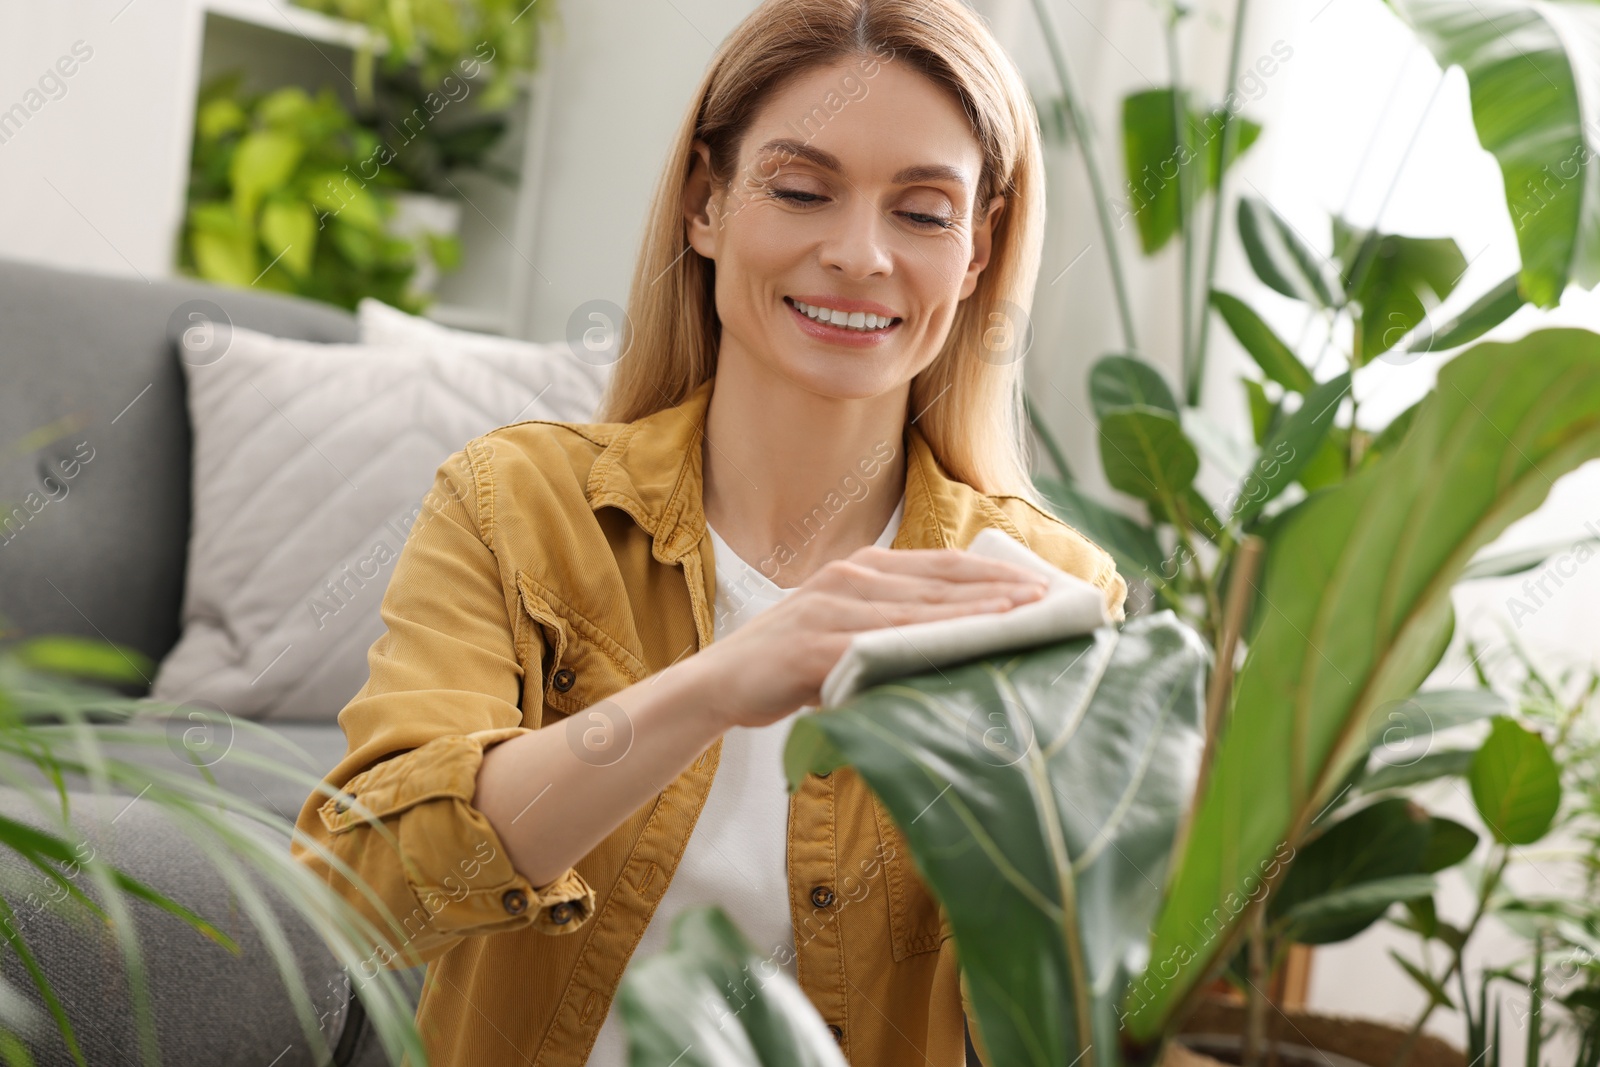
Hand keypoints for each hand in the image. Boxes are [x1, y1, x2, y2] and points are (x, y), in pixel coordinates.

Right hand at [680, 545, 1049, 728]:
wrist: (720, 683)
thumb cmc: (788, 664)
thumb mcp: (844, 635)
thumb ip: (890, 632)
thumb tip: (953, 647)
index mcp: (861, 569)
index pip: (942, 566)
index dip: (993, 573)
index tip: (1039, 583)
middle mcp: (851, 577)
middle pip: (942, 582)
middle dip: (1000, 588)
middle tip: (1050, 598)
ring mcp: (834, 607)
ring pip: (922, 610)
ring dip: (976, 612)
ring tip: (1023, 617)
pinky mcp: (820, 644)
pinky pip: (885, 642)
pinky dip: (929, 641)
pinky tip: (961, 647)